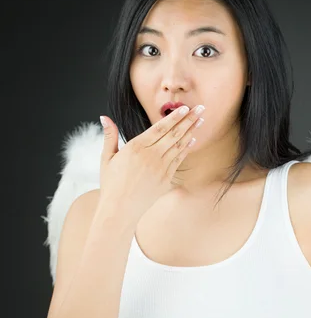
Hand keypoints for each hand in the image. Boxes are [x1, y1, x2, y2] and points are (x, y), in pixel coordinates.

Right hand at [98, 104, 204, 220]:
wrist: (120, 209)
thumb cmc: (111, 184)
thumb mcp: (106, 158)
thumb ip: (110, 136)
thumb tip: (104, 117)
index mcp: (135, 147)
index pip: (159, 128)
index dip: (174, 118)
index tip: (185, 108)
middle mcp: (150, 156)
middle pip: (173, 134)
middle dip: (188, 120)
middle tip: (201, 108)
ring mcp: (160, 168)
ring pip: (178, 146)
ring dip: (190, 131)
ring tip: (201, 120)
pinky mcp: (166, 179)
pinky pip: (178, 160)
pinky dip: (186, 149)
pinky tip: (192, 140)